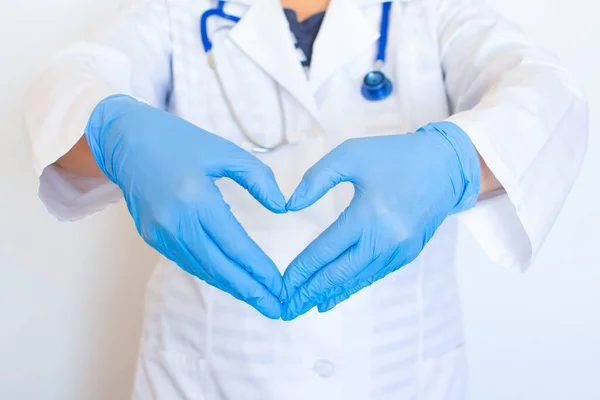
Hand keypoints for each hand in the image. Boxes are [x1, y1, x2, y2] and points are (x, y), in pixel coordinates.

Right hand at [85, 95, 286, 318]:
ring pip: (202, 269)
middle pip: (218, 267)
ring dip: (232, 287)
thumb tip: (282, 206)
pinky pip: (187, 261)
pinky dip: (211, 273)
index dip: (259, 269)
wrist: (127, 140)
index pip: (234, 244)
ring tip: (259, 299)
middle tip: (276, 308)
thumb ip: (258, 177)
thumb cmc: (179, 141)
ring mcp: (160, 232)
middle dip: (250, 290)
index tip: (280, 286)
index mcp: (195, 198)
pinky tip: (230, 280)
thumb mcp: (224, 150)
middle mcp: (175, 221)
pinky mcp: (152, 236)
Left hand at [281, 122, 480, 319]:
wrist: (445, 165)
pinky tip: (335, 295)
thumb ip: (315, 179)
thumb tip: (288, 206)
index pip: (325, 250)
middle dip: (310, 293)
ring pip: (356, 279)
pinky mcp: (407, 254)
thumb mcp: (350, 154)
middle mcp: (385, 240)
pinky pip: (373, 275)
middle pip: (339, 274)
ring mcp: (399, 250)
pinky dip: (351, 286)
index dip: (301, 269)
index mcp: (368, 215)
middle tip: (287, 309)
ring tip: (305, 307)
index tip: (282, 284)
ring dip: (329, 294)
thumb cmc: (395, 155)